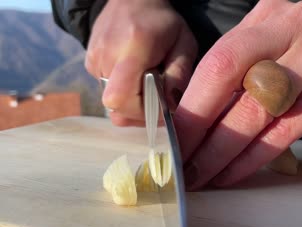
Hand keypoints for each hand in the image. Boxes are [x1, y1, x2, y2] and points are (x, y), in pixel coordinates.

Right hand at [86, 0, 196, 125]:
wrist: (133, 0)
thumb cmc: (164, 23)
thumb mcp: (184, 45)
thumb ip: (179, 75)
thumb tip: (172, 108)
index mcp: (133, 48)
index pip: (122, 98)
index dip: (142, 113)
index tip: (162, 111)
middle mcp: (107, 54)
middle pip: (116, 105)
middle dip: (140, 112)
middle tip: (158, 103)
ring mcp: (94, 58)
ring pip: (111, 102)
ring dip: (132, 103)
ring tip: (147, 84)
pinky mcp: (89, 63)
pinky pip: (106, 91)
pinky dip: (123, 92)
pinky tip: (135, 77)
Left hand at [174, 0, 301, 189]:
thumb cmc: (301, 75)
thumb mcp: (266, 61)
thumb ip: (232, 79)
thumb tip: (183, 121)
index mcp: (268, 16)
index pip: (218, 56)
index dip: (191, 99)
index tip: (170, 133)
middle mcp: (295, 25)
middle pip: (232, 74)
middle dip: (199, 121)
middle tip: (180, 156)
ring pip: (256, 109)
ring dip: (222, 148)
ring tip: (200, 173)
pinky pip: (283, 131)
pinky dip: (252, 157)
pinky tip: (231, 174)